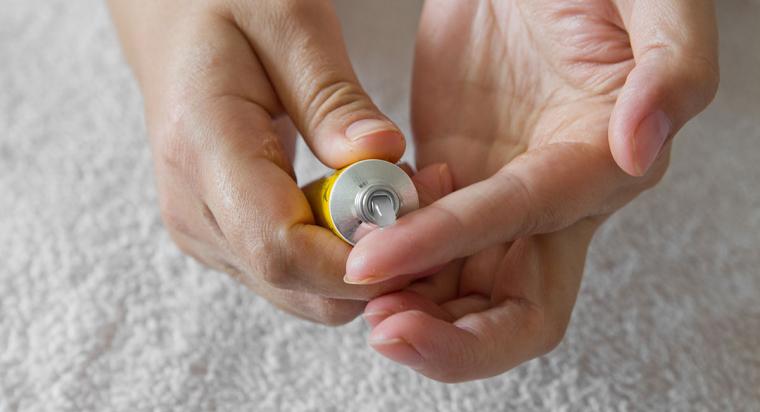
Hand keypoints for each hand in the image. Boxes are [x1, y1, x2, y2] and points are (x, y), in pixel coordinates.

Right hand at [109, 0, 439, 323]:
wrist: (176, 26)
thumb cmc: (228, 8)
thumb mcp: (288, 23)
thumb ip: (333, 97)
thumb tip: (382, 156)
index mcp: (203, 150)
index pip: (280, 249)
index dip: (357, 260)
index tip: (419, 225)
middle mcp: (194, 210)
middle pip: (297, 285)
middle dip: (376, 262)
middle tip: (425, 194)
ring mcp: (204, 232)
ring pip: (302, 291)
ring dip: (364, 258)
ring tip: (397, 187)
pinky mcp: (222, 238)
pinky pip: (294, 275)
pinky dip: (341, 252)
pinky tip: (362, 200)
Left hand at [347, 0, 718, 380]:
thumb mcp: (653, 2)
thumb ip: (673, 68)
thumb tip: (640, 148)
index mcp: (599, 165)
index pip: (525, 224)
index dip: (450, 244)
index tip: (375, 259)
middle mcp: (550, 200)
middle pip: (513, 309)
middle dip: (449, 336)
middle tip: (380, 326)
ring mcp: (495, 194)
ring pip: (459, 289)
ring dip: (410, 307)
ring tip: (355, 289)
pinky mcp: (454, 178)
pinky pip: (420, 244)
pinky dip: (390, 258)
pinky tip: (356, 238)